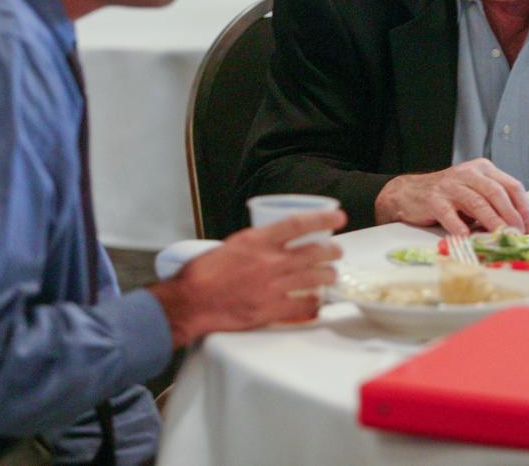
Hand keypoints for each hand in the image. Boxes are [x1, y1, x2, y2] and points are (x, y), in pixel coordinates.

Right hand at [150, 208, 345, 346]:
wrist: (191, 302)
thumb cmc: (203, 273)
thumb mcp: (231, 245)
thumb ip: (256, 244)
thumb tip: (273, 243)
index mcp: (257, 241)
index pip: (298, 224)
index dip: (322, 219)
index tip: (338, 217)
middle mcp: (268, 262)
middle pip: (313, 252)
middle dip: (332, 251)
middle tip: (337, 251)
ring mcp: (272, 287)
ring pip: (314, 279)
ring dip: (329, 276)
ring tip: (332, 275)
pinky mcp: (270, 310)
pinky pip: (302, 306)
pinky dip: (314, 303)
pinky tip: (317, 301)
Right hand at [374, 158, 528, 235]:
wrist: (409, 193)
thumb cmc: (446, 196)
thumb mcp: (473, 192)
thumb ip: (492, 204)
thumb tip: (515, 227)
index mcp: (483, 169)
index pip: (511, 185)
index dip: (523, 207)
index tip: (527, 226)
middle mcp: (468, 174)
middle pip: (497, 193)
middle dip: (511, 216)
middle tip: (517, 233)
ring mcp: (450, 185)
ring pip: (477, 203)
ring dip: (492, 222)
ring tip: (500, 236)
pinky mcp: (434, 199)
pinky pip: (449, 214)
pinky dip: (459, 226)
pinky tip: (466, 237)